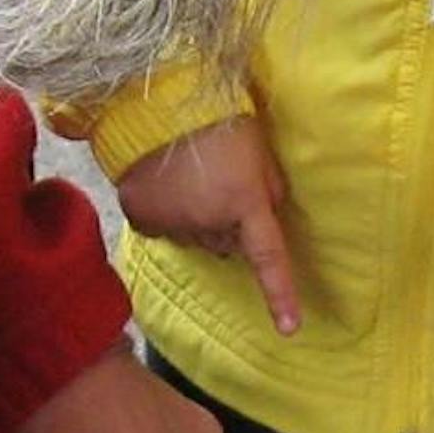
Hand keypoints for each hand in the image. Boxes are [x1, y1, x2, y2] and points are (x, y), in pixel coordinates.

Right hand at [118, 118, 302, 335]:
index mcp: (244, 204)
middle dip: (230, 224)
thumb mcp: (261, 155)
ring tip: (193, 177)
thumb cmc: (221, 122)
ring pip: (196, 238)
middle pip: (227, 244)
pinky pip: (165, 230)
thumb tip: (265, 220)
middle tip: (222, 183)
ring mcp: (174, 224)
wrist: (158, 103)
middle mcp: (209, 223)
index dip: (280, 295)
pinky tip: (167, 184)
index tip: (290, 329)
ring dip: (199, 218)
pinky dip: (168, 214)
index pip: (268, 258)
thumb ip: (268, 194)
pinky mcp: (144, 218)